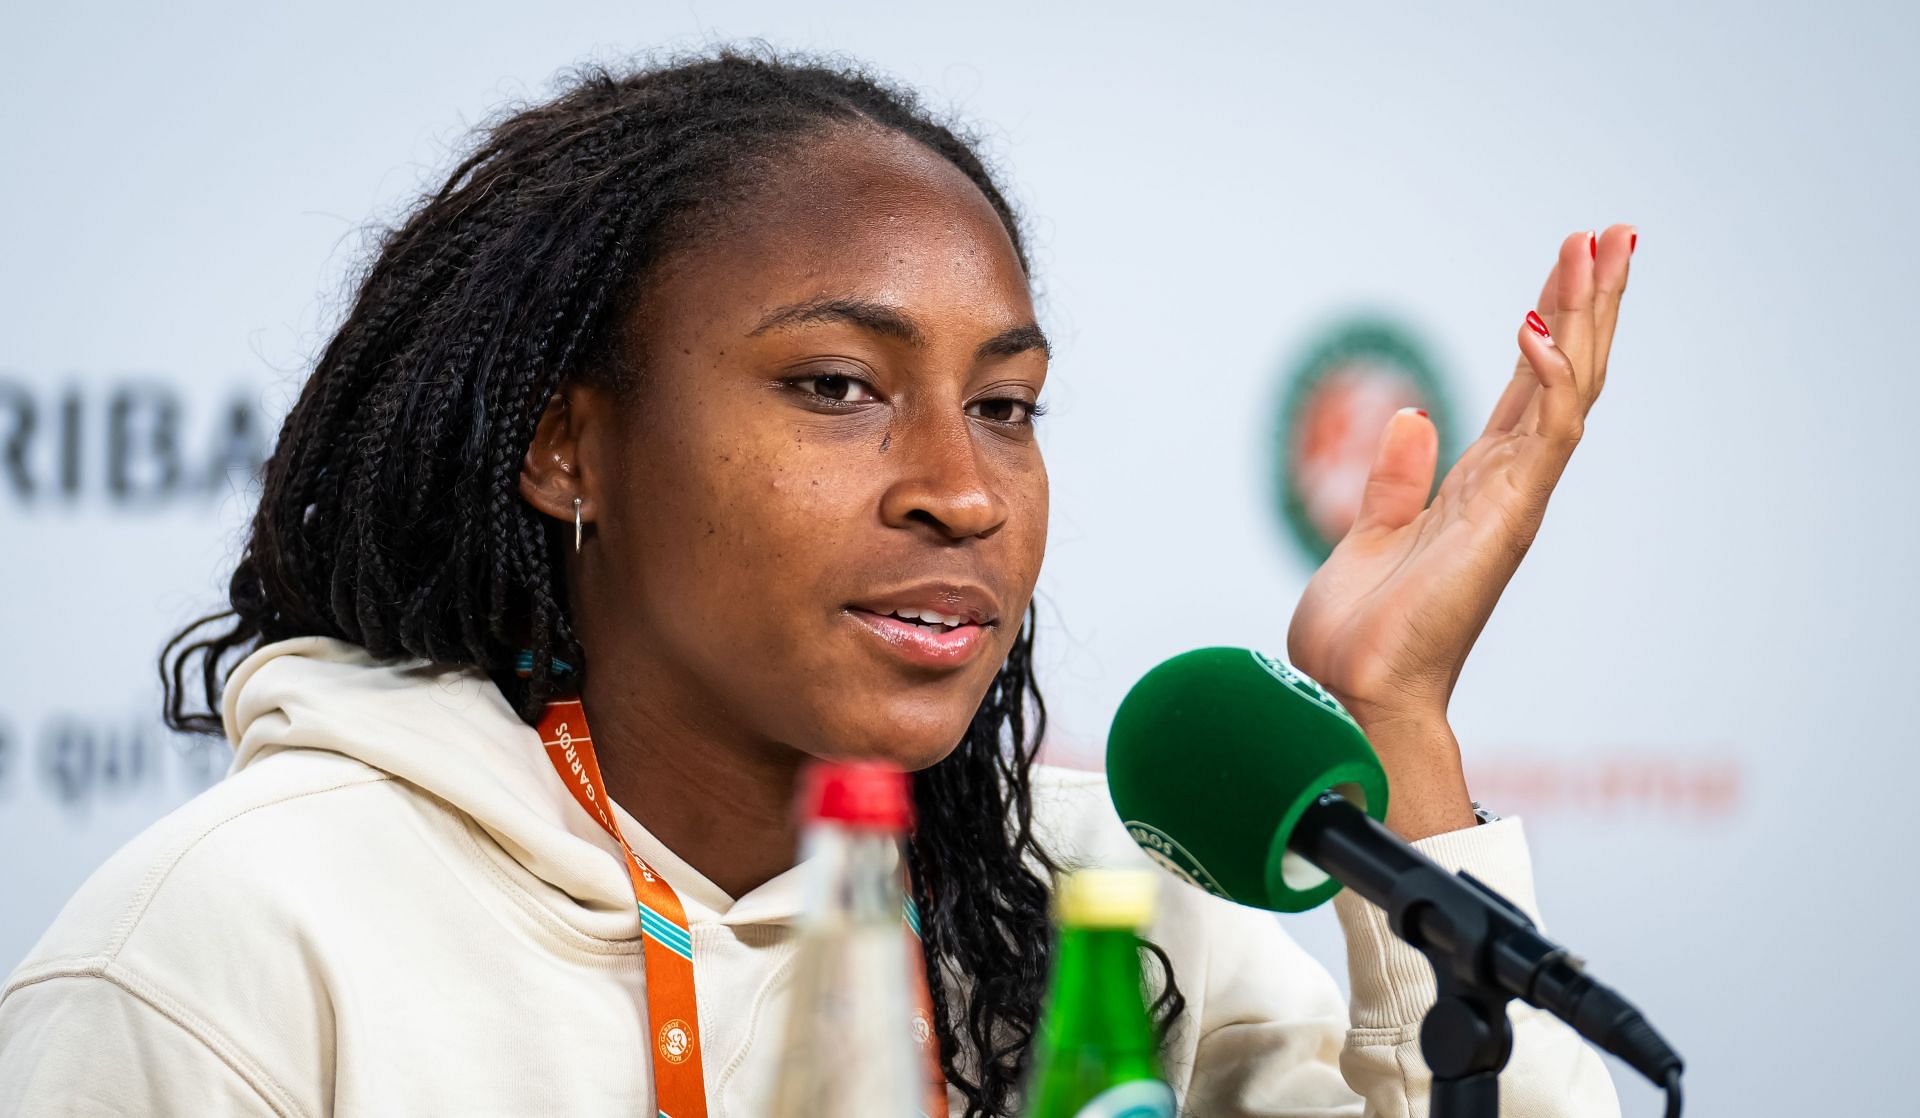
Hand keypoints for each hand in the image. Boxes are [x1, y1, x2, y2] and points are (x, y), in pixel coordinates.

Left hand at [1286, 226, 1634, 837]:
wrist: (1354, 694)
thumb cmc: (1360, 636)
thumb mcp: (1367, 537)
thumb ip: (1393, 481)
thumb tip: (1412, 417)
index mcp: (1476, 485)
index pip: (1527, 387)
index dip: (1552, 322)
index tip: (1571, 260)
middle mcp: (1506, 487)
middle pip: (1563, 374)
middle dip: (1590, 302)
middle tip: (1616, 231)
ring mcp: (1512, 502)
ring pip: (1568, 392)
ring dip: (1586, 318)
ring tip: (1602, 247)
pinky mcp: (1503, 521)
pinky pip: (1541, 438)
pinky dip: (1546, 381)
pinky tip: (1538, 326)